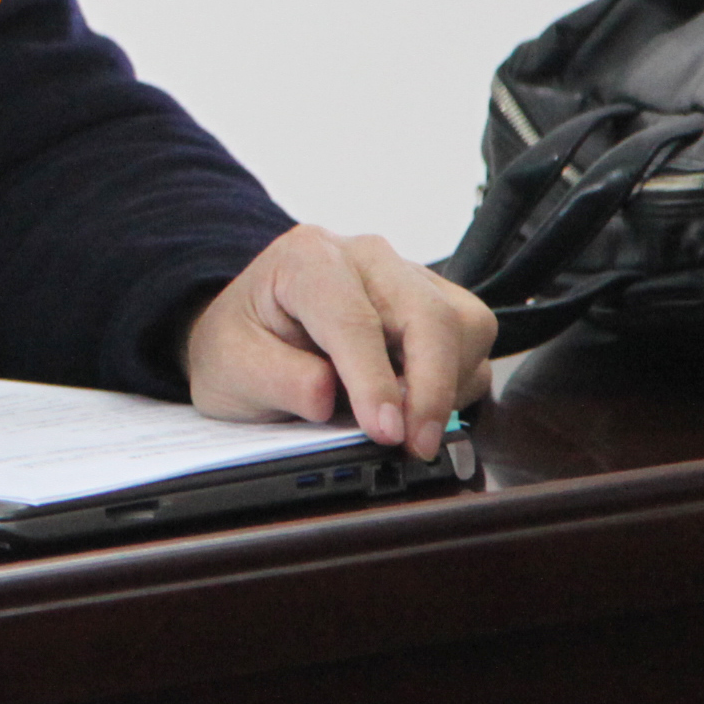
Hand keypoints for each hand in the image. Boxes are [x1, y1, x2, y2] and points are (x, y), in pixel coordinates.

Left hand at [182, 225, 495, 454]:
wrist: (253, 329)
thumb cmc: (243, 342)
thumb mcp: (232, 368)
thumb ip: (277, 380)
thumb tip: (326, 397)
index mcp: (307, 259)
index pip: (353, 318)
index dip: (373, 380)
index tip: (385, 431)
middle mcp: (366, 257)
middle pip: (428, 314)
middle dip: (432, 387)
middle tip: (416, 446)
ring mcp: (407, 276)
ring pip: (464, 324)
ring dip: (448, 385)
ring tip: (409, 428)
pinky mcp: (436, 302)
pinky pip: (471, 341)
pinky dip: (457, 383)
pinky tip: (416, 407)